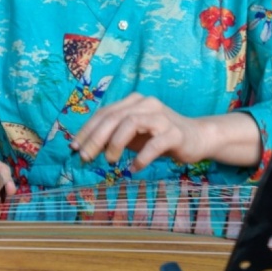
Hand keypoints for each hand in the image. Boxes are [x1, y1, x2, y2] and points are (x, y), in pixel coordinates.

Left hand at [71, 94, 202, 169]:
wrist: (197, 137)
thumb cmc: (159, 136)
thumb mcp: (133, 135)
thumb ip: (113, 136)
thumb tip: (84, 148)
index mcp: (133, 101)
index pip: (104, 113)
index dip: (87, 130)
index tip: (74, 148)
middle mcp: (146, 104)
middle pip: (114, 117)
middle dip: (95, 138)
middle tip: (84, 157)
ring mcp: (161, 117)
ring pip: (131, 123)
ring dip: (115, 143)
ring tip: (109, 161)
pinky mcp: (175, 133)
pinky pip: (155, 144)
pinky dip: (142, 157)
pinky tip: (134, 168)